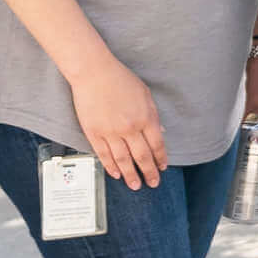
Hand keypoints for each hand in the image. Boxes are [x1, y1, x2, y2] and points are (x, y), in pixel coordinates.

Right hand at [70, 55, 170, 187]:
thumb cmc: (121, 79)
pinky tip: (116, 174)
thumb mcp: (145, 94)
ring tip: (135, 185)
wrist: (94, 72)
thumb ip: (153, 116)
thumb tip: (160, 134)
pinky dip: (111, 166)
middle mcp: (130, 128)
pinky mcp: (94, 132)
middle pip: (142, 156)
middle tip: (152, 183)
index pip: (157, 145)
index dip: (160, 159)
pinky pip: (104, 155)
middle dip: (149, 172)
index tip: (163, 168)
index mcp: (146, 117)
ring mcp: (111, 132)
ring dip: (130, 175)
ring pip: (123, 160)